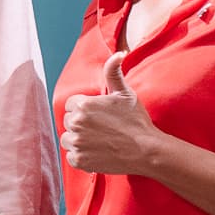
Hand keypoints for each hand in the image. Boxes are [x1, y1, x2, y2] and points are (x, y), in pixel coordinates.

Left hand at [60, 53, 159, 175]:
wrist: (147, 150)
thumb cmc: (136, 121)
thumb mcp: (125, 93)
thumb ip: (114, 73)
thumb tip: (117, 54)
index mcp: (83, 105)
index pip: (72, 105)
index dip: (86, 110)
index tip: (99, 116)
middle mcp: (76, 123)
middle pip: (69, 122)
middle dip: (81, 124)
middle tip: (101, 129)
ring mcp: (77, 143)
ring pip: (68, 139)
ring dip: (79, 140)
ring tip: (99, 141)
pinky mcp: (79, 160)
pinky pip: (72, 157)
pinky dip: (81, 156)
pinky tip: (97, 152)